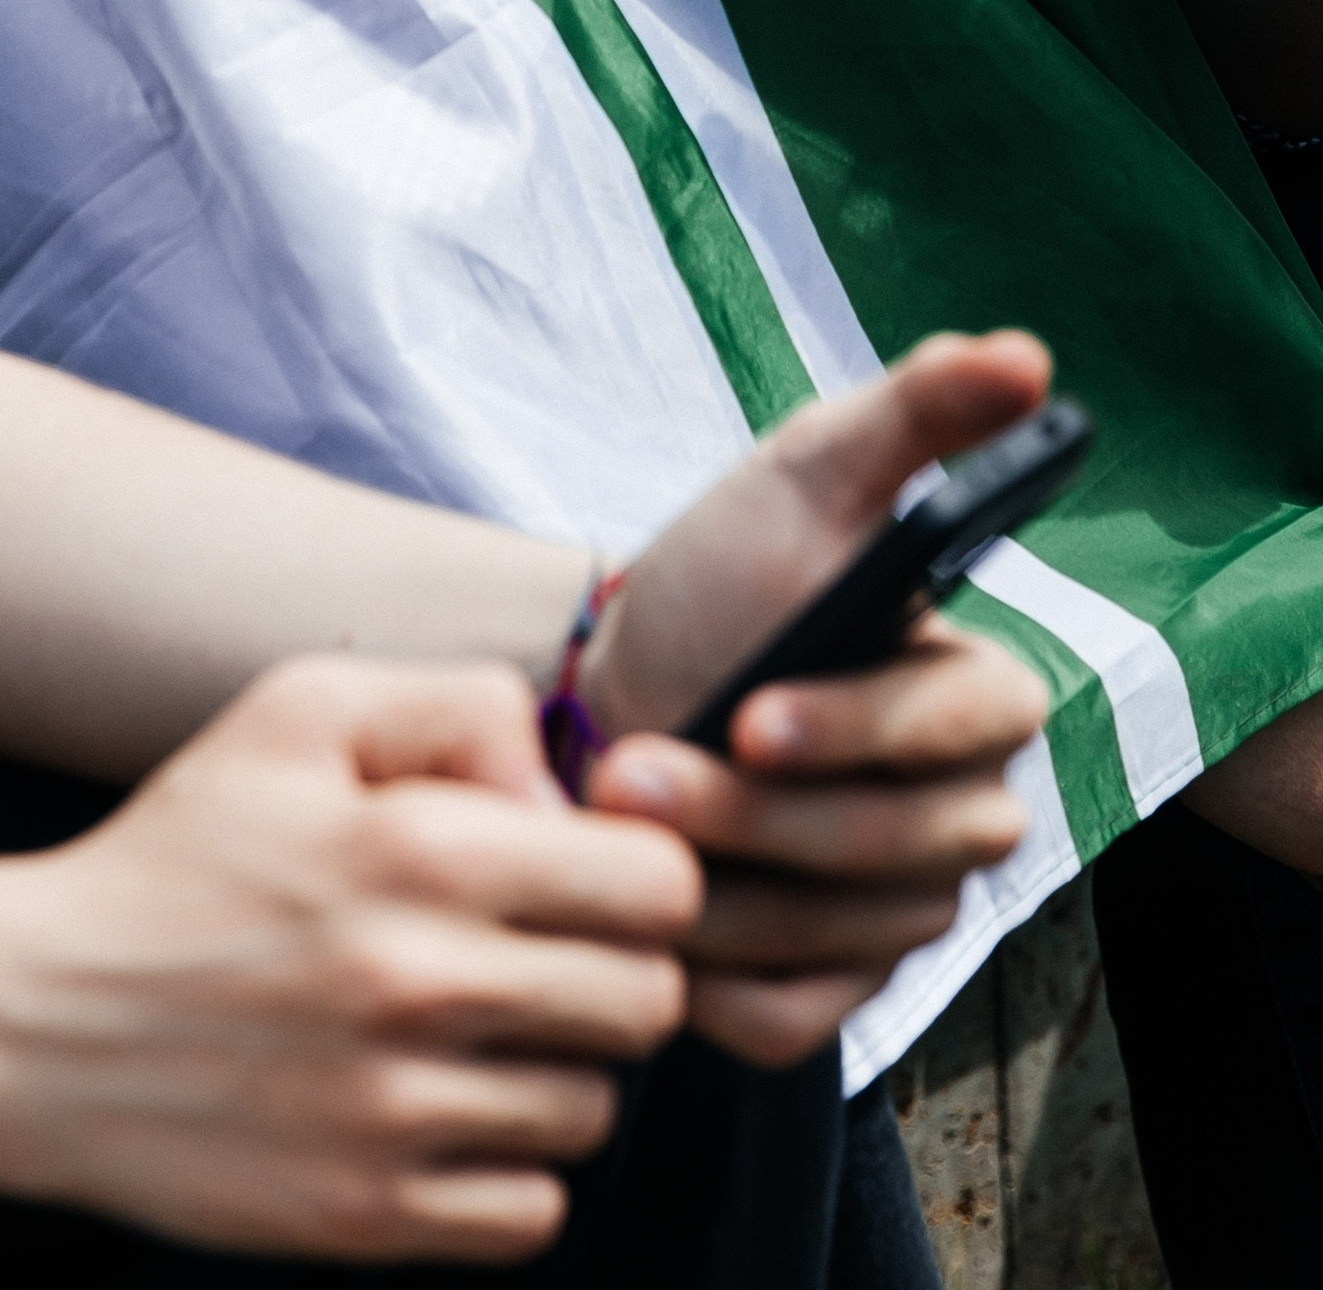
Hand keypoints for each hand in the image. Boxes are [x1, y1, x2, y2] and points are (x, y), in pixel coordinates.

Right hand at [0, 657, 694, 1262]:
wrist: (34, 1022)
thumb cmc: (185, 852)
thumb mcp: (306, 713)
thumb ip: (465, 707)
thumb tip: (568, 797)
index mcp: (425, 851)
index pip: (659, 885)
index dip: (646, 875)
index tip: (594, 879)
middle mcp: (420, 985)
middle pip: (651, 1002)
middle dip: (621, 973)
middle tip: (551, 960)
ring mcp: (391, 1116)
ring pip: (593, 1112)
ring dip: (561, 1073)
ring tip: (484, 1036)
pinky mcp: (357, 1217)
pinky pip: (528, 1216)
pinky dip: (510, 1175)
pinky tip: (453, 1117)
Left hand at [572, 333, 1052, 1063]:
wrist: (621, 689)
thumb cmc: (730, 575)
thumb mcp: (812, 471)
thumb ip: (921, 410)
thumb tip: (1027, 358)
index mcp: (983, 691)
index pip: (967, 724)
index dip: (864, 728)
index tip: (753, 715)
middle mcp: (968, 811)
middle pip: (902, 844)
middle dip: (756, 815)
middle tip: (630, 776)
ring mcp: (905, 911)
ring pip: (842, 932)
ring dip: (716, 886)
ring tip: (613, 823)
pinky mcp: (836, 991)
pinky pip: (793, 1018)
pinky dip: (712, 977)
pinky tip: (648, 909)